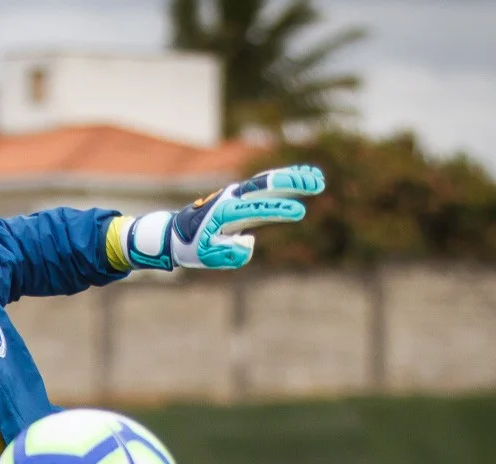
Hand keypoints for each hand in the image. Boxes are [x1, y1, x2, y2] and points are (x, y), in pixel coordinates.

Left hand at [124, 164, 324, 270]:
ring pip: (268, 181)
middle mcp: (232, 199)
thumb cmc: (192, 246)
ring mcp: (238, 195)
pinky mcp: (243, 197)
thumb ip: (229, 252)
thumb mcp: (207, 256)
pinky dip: (285, 179)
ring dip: (292, 178)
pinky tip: (305, 176)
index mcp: (224, 213)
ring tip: (318, 178)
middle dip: (291, 183)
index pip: (257, 209)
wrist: (178, 233)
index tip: (300, 212)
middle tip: (316, 183)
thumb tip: (249, 242)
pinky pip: (266, 185)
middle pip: (265, 185)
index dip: (278, 210)